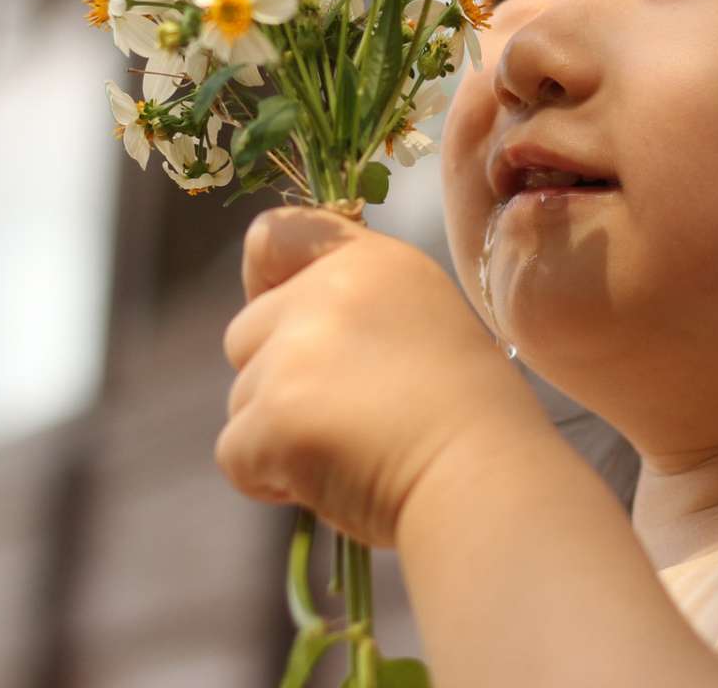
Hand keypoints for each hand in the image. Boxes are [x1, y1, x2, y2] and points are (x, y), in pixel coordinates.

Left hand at [217, 205, 546, 547]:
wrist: (483, 480)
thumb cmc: (467, 419)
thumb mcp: (422, 321)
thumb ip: (356, 311)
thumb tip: (297, 341)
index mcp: (371, 261)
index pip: (273, 235)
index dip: (264, 283)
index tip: (291, 327)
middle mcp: (326, 290)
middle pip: (246, 333)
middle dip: (274, 381)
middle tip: (342, 417)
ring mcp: (294, 350)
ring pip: (241, 398)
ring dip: (275, 434)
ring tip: (350, 453)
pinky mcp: (273, 413)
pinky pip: (235, 453)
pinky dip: (268, 478)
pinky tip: (330, 482)